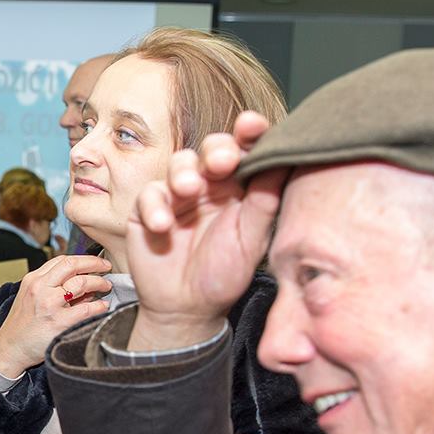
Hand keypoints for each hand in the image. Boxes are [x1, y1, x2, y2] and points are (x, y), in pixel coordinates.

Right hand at [0, 254, 113, 379]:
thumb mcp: (32, 297)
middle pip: (72, 265)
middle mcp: (40, 288)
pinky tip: (103, 306)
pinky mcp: (58, 322)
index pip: (62, 260)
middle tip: (107, 267)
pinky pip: (86, 309)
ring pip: (81, 283)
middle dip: (95, 263)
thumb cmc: (23, 324)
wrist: (11, 348)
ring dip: (99, 282)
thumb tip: (84, 281)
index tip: (95, 263)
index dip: (83, 259)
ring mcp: (49, 304)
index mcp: (33, 279)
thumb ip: (53, 286)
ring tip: (106, 286)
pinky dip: (99, 306)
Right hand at [123, 111, 285, 350]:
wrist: (186, 309)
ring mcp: (178, 195)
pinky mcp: (149, 208)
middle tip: (220, 162)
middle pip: (212, 148)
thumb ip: (264, 202)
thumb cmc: (224, 274)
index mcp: (241, 188)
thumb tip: (284, 160)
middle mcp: (211, 185)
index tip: (252, 124)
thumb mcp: (250, 242)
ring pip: (179, 163)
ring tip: (188, 190)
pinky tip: (163, 226)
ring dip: (183, 172)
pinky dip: (155, 206)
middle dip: (216, 149)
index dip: (249, 133)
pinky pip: (149, 193)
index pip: (247, 151)